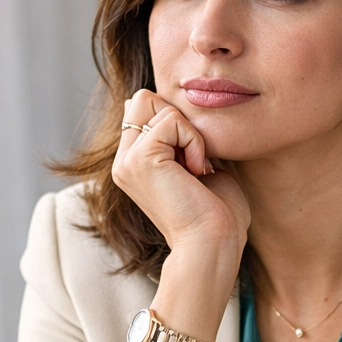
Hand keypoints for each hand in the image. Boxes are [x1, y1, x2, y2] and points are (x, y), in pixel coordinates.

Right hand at [111, 91, 249, 260]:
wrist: (214, 244)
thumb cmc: (217, 213)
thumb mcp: (198, 165)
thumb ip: (183, 138)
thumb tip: (175, 107)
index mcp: (133, 163)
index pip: (143, 109)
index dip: (177, 121)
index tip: (195, 160)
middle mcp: (124, 161)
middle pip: (142, 98)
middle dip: (177, 118)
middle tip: (194, 158)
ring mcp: (127, 161)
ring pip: (153, 102)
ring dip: (188, 131)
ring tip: (196, 168)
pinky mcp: (140, 160)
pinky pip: (171, 119)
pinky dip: (193, 140)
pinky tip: (197, 171)